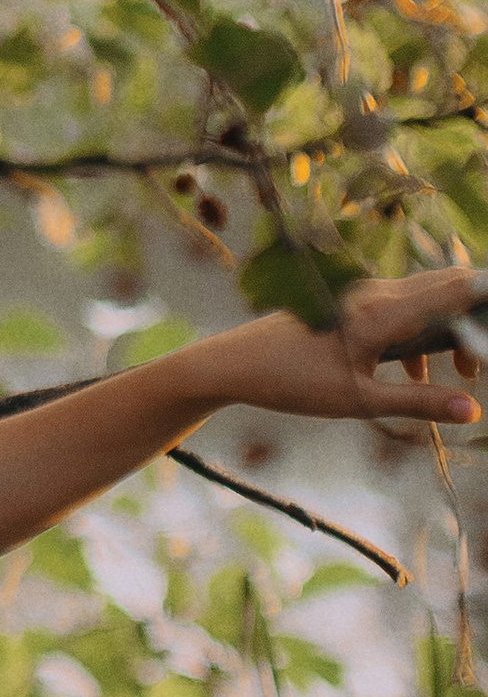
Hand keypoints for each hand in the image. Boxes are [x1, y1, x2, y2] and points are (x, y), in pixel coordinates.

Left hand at [200, 270, 487, 437]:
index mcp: (383, 312)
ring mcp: (361, 296)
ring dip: (450, 330)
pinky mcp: (349, 306)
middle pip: (446, 287)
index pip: (456, 290)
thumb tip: (473, 409)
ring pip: (424, 300)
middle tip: (485, 356)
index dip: (486, 298)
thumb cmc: (292, 382)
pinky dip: (421, 334)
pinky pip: (400, 310)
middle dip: (477, 316)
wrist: (234, 363)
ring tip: (466, 371)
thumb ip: (418, 403)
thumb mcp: (359, 400)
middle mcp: (376, 294)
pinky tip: (417, 374)